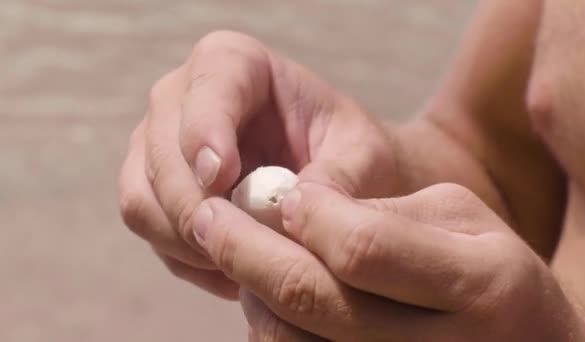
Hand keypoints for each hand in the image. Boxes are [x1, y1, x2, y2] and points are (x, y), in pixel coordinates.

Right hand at [118, 31, 401, 298]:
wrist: (334, 179)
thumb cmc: (349, 155)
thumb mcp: (362, 157)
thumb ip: (338, 176)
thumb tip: (287, 210)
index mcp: (233, 64)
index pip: (205, 92)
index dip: (205, 135)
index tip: (222, 178)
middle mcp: (182, 98)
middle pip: (162, 155)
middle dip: (197, 208)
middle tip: (242, 248)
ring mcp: (159, 144)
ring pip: (142, 199)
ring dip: (189, 240)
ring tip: (245, 265)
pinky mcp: (153, 188)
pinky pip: (149, 229)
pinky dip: (187, 257)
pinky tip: (233, 268)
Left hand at [193, 182, 584, 340]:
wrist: (525, 340)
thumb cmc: (492, 264)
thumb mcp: (460, 217)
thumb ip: (384, 212)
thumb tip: (299, 212)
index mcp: (481, 283)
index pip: (363, 247)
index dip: (310, 216)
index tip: (282, 193)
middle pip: (314, 299)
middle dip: (245, 249)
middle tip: (208, 215)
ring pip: (292, 340)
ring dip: (250, 289)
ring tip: (237, 250)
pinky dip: (268, 325)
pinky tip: (265, 293)